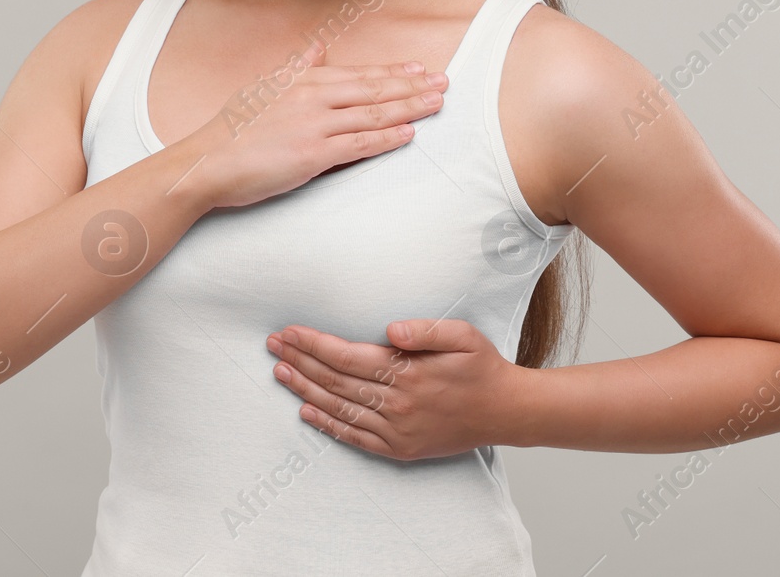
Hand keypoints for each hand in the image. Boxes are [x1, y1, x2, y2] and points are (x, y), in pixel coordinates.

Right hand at [182, 36, 448, 209]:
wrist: (207, 163)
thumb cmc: (232, 129)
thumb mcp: (264, 87)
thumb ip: (296, 67)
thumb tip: (318, 48)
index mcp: (302, 81)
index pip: (358, 75)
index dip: (392, 73)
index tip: (419, 70)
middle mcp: (312, 98)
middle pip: (373, 91)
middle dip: (411, 86)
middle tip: (443, 83)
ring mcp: (314, 126)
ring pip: (372, 115)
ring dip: (409, 109)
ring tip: (436, 104)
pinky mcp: (313, 155)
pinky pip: (358, 145)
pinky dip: (386, 138)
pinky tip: (409, 134)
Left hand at [265, 318, 520, 460]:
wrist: (505, 412)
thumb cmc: (481, 367)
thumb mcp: (462, 336)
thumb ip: (425, 329)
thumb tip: (390, 330)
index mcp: (407, 372)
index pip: (346, 356)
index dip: (314, 344)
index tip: (290, 332)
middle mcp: (397, 403)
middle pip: (335, 380)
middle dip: (300, 361)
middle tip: (274, 346)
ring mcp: (396, 429)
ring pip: (339, 408)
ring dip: (305, 390)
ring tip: (280, 372)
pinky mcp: (399, 448)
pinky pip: (355, 436)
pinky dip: (327, 424)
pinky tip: (306, 411)